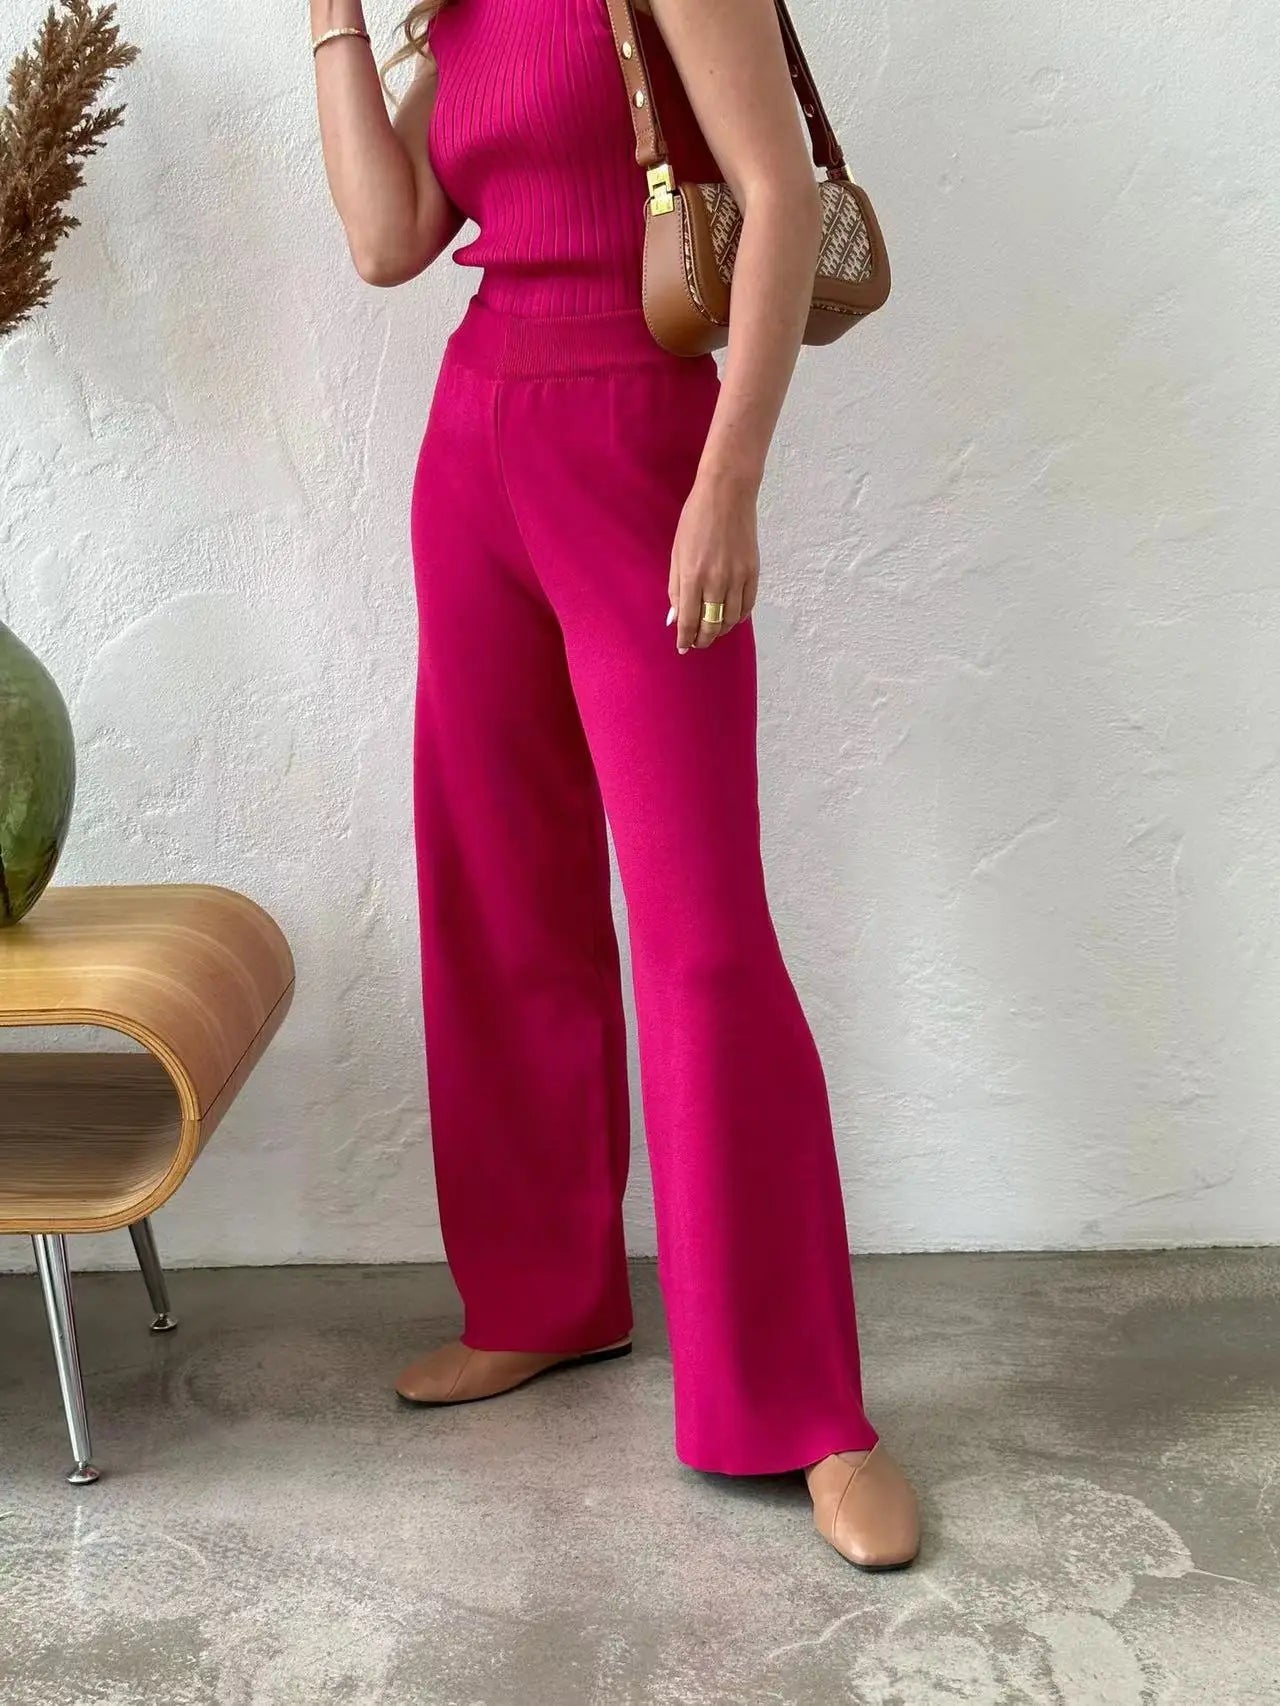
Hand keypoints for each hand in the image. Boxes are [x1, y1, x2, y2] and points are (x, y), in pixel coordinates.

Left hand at [667, 468, 759, 652]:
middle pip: (711, 625)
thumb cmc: (696, 518)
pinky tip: (730, 617)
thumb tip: (677, 616)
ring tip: (712, 630)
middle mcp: (716, 581)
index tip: (682, 647)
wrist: (728, 493)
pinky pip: (747, 606)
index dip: (685, 638)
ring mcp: (738, 577)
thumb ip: (676, 587)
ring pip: (731, 619)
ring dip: (720, 630)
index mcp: (693, 575)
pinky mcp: (753, 572)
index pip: (688, 620)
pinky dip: (738, 617)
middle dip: (703, 639)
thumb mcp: (677, 552)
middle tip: (697, 643)